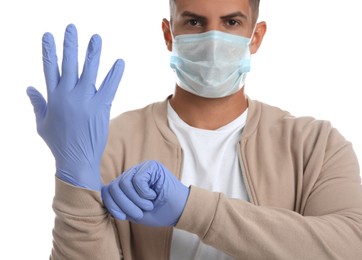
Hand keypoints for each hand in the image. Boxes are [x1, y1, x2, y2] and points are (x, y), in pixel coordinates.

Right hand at [26, 24, 124, 190]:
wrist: (76, 160)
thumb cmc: (58, 142)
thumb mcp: (42, 123)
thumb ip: (37, 103)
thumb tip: (28, 87)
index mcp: (53, 97)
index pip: (49, 68)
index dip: (49, 51)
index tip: (49, 35)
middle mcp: (68, 95)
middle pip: (69, 64)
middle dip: (70, 44)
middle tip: (72, 28)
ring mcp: (85, 100)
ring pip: (89, 71)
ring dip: (93, 53)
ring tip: (96, 38)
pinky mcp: (101, 107)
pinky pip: (109, 87)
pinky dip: (115, 74)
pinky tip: (119, 62)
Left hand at [102, 160, 189, 225]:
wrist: (179, 211)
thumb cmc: (158, 212)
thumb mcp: (134, 212)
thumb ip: (119, 205)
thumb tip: (102, 194)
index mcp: (126, 185)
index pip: (108, 190)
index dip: (112, 205)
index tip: (122, 217)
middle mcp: (132, 174)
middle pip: (114, 186)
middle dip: (125, 205)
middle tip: (139, 213)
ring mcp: (141, 168)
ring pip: (125, 183)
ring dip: (136, 200)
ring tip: (148, 204)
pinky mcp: (151, 166)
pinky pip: (137, 180)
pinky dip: (144, 193)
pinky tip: (153, 195)